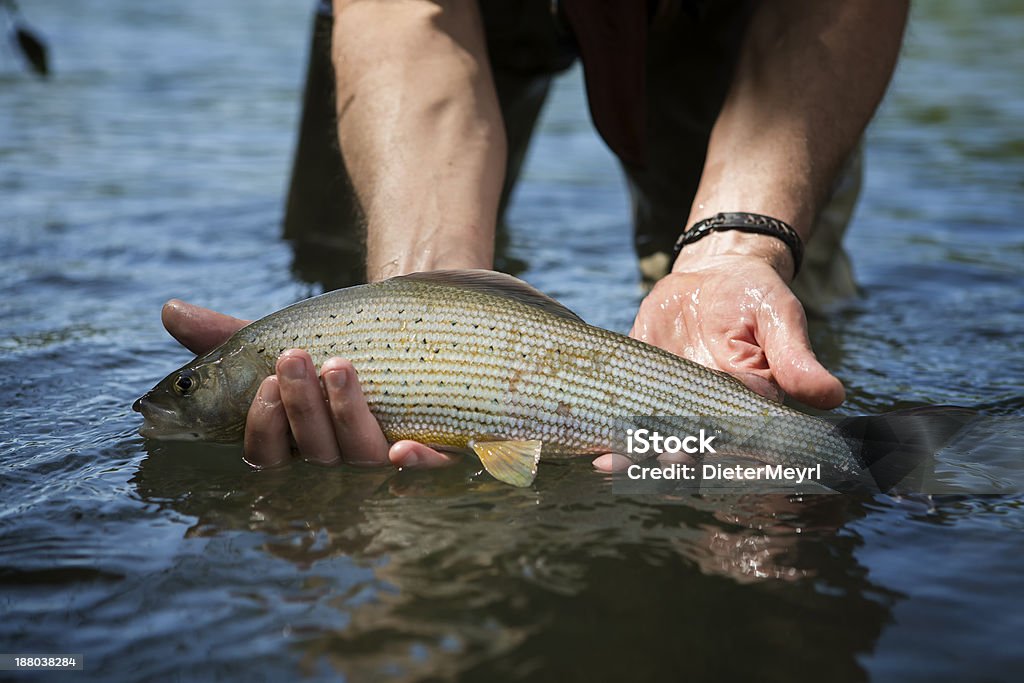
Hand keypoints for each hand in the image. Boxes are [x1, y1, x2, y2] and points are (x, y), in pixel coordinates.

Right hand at [160, 299, 454, 470]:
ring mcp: (384, 460)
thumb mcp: (286, 342)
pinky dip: (415, 464)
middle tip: (296, 359)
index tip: (267, 381)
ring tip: (339, 364)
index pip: (268, 458)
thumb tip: (169, 310)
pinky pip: (426, 472)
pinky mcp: (434, 454)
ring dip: (345, 415)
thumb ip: (229, 337)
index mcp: (295, 444)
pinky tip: (406, 446)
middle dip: (301, 410)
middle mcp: (338, 461)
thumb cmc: (337, 347)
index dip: (265, 428)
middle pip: (314, 455)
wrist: (413, 330)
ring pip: (360, 456)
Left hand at [592, 249, 843, 473]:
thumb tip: (832, 395)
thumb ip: (795, 359)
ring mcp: (668, 402)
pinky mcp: (638, 384)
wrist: (714, 274)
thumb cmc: (756, 298)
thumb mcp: (780, 319)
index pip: (739, 443)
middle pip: (690, 448)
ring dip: (634, 455)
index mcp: (747, 407)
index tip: (707, 461)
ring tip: (613, 464)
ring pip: (651, 438)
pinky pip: (621, 411)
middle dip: (673, 459)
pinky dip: (606, 428)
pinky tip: (589, 443)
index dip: (723, 459)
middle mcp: (706, 413)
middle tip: (664, 458)